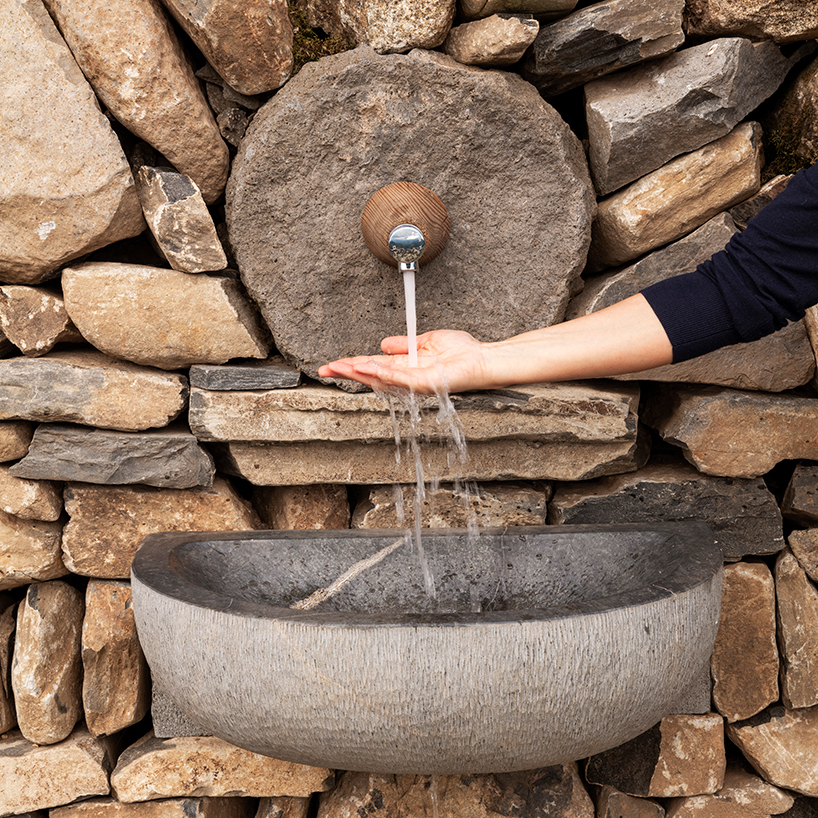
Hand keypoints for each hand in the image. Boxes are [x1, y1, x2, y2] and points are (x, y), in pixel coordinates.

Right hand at [318, 330, 492, 394]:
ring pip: (381, 379)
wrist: (483, 359)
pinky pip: (400, 378)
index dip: (353, 364)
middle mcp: (407, 377)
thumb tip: (384, 344)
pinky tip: (368, 366)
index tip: (334, 363)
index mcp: (406, 366)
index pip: (374, 366)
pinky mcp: (425, 384)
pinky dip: (382, 372)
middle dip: (348, 371)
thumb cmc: (463, 352)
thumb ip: (405, 343)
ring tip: (341, 367)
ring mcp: (415, 383)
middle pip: (371, 375)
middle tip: (326, 369)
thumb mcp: (426, 341)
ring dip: (359, 372)